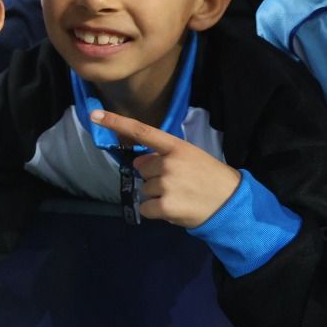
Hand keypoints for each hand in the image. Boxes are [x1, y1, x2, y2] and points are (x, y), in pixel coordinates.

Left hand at [90, 109, 241, 227]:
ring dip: (157, 195)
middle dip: (154, 176)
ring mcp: (167, 184)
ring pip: (144, 188)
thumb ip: (163, 156)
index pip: (142, 132)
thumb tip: (138, 161)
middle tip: (178, 182)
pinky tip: (174, 208)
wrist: (231, 203)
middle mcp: (169, 163)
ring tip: (180, 195)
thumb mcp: (190, 157)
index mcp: (176, 147)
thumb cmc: (209, 177)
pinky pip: (145, 208)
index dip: (117, 123)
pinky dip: (156, 211)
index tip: (95, 115)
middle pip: (141, 168)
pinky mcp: (165, 205)